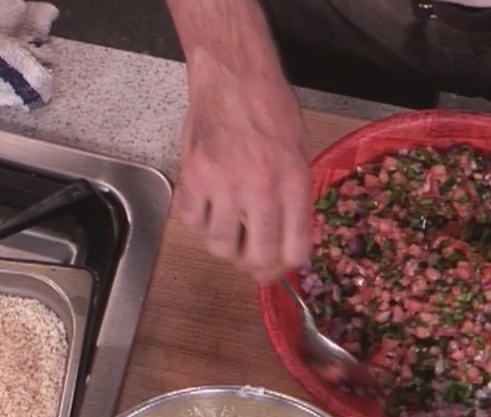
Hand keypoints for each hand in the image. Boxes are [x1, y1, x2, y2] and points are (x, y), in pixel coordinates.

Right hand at [176, 67, 311, 281]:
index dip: (287, 267)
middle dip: (255, 267)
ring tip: (229, 230)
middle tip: (252, 259)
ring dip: (224, 247)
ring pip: (219, 247)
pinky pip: (191, 222)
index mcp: (294, 183)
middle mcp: (261, 189)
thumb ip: (294, 197)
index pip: (296, 251)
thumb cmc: (270, 108)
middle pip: (256, 258)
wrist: (233, 76)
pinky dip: (198, 221)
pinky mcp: (193, 177)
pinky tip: (208, 205)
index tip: (281, 264)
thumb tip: (288, 238)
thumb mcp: (299, 153)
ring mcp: (223, 185)